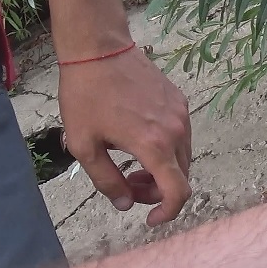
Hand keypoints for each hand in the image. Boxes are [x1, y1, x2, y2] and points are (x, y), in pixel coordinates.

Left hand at [58, 47, 194, 226]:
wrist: (99, 49)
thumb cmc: (85, 95)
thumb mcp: (83, 145)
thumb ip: (106, 181)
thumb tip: (125, 204)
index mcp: (153, 145)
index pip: (177, 192)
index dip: (168, 212)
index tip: (151, 218)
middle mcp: (176, 131)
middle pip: (181, 177)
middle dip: (157, 189)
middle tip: (129, 184)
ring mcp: (181, 115)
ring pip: (182, 158)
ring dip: (162, 169)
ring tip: (132, 162)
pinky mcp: (180, 102)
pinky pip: (180, 136)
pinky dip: (165, 148)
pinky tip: (139, 137)